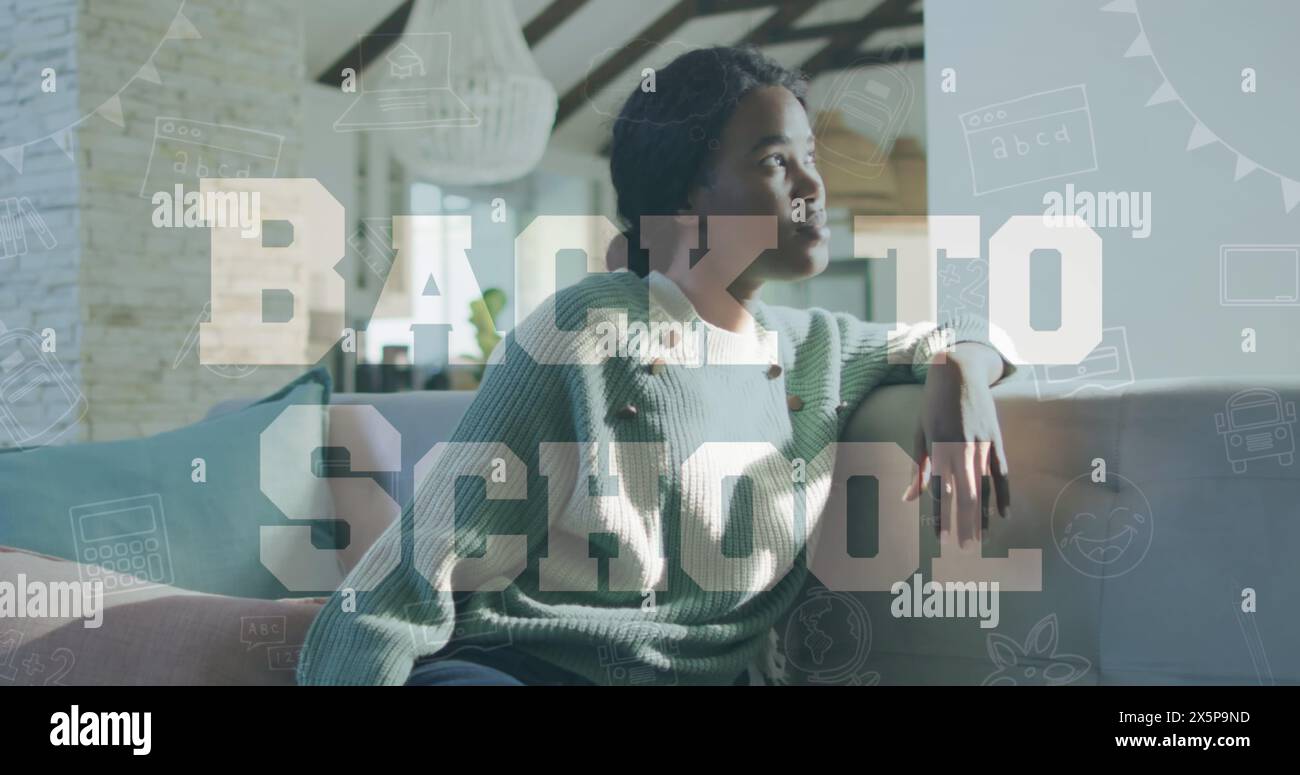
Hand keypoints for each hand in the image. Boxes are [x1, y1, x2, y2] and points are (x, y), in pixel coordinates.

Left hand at [902, 343, 1011, 549]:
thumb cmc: (932, 405)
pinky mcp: (996, 440)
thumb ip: (917, 468)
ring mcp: (981, 445)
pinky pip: (1002, 473)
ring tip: (982, 538)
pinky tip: (1004, 515)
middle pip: (964, 495)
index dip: (939, 517)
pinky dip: (1004, 494)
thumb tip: (908, 499)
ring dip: (983, 515)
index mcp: (937, 449)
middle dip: (964, 524)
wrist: (958, 373)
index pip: (938, 492)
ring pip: (984, 488)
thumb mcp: (919, 433)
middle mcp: (960, 449)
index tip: (940, 540)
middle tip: (965, 549)